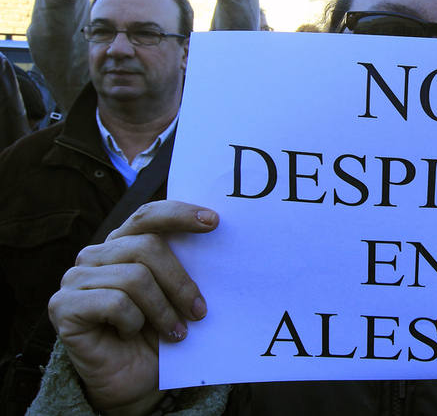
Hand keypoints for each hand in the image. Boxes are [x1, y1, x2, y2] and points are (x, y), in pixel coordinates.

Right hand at [48, 201, 217, 414]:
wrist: (133, 380)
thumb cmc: (157, 332)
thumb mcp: (175, 294)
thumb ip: (183, 265)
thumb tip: (214, 237)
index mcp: (123, 243)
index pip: (149, 215)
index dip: (179, 214)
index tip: (213, 221)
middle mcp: (95, 255)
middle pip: (148, 247)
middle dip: (180, 281)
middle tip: (199, 311)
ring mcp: (75, 278)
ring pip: (135, 277)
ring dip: (162, 310)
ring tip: (175, 332)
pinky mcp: (63, 305)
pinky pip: (115, 303)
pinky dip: (133, 322)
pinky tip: (131, 335)